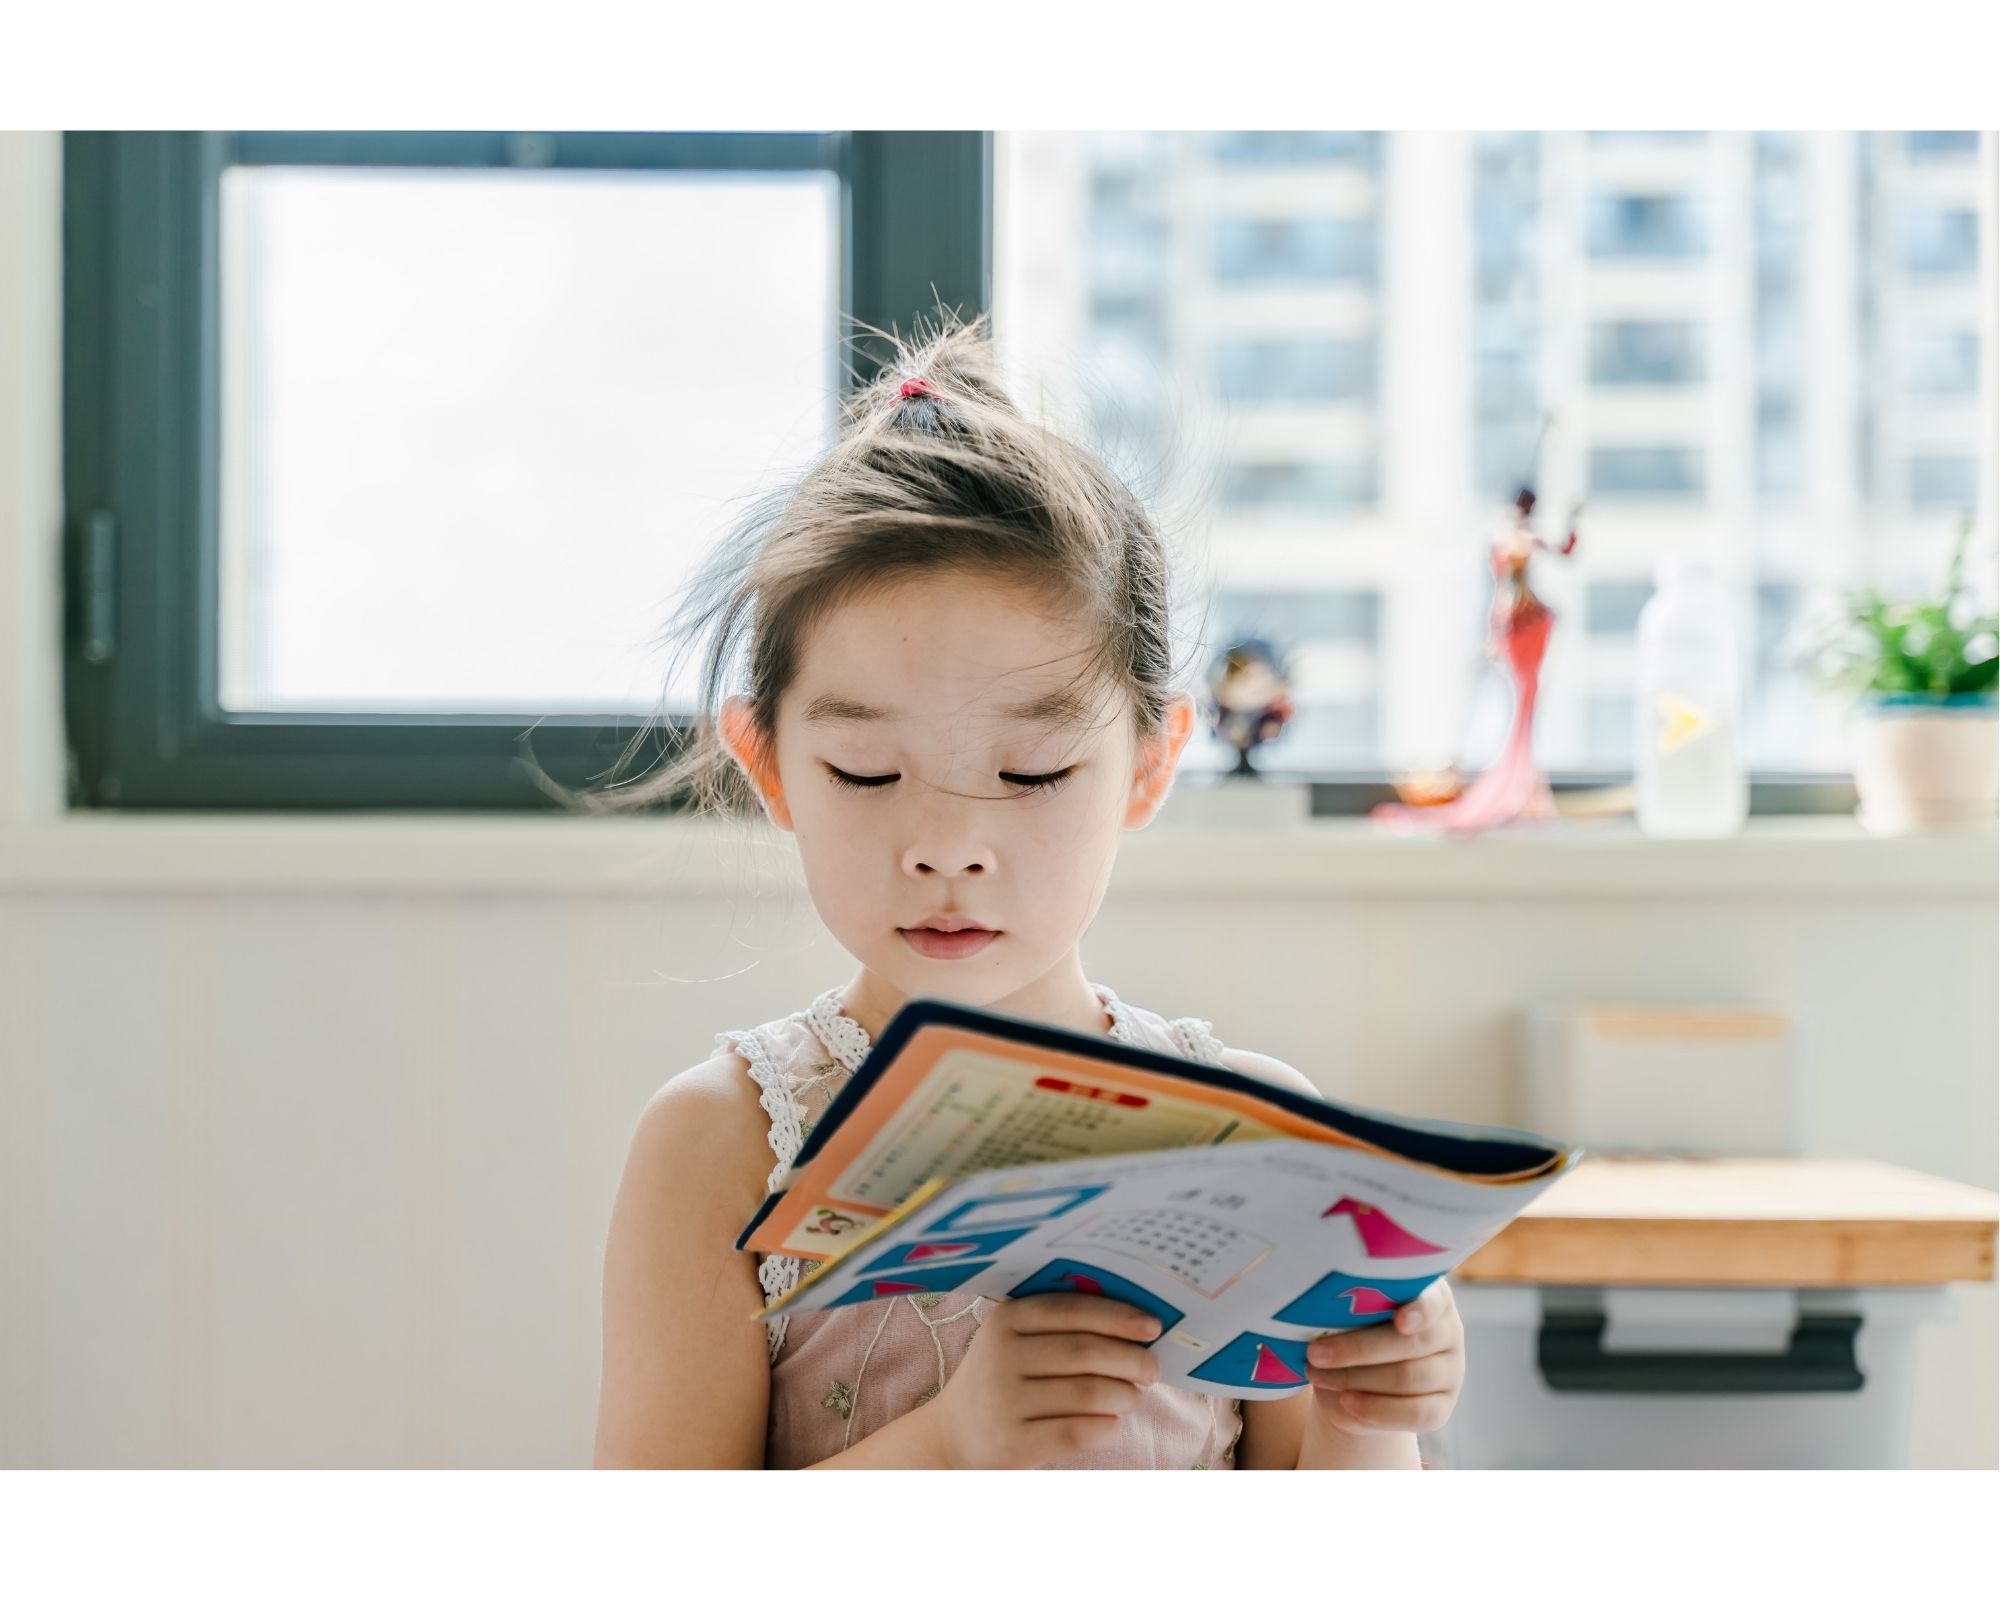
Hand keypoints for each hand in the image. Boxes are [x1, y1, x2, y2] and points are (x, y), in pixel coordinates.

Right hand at [914, 1292, 1162, 1468]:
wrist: (952, 1437)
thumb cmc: (1004, 1382)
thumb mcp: (1017, 1343)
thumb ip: (1063, 1328)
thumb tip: (1136, 1328)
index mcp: (1006, 1320)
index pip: (1072, 1311)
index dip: (1118, 1317)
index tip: (1153, 1327)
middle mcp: (1001, 1355)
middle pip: (1085, 1352)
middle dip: (1130, 1360)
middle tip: (1153, 1369)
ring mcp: (1004, 1401)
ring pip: (1087, 1394)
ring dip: (1124, 1395)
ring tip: (1134, 1397)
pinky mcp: (1012, 1442)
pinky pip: (1077, 1433)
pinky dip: (1105, 1427)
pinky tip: (1111, 1423)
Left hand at [1303, 1278, 1463, 1436]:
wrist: (1355, 1381)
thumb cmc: (1350, 1330)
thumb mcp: (1351, 1313)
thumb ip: (1352, 1309)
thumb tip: (1325, 1310)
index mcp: (1430, 1295)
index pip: (1434, 1301)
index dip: (1419, 1310)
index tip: (1399, 1320)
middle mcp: (1448, 1331)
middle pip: (1412, 1343)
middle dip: (1358, 1349)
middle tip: (1316, 1353)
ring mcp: (1450, 1372)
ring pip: (1408, 1378)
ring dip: (1357, 1379)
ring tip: (1318, 1375)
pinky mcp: (1442, 1408)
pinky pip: (1416, 1414)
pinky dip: (1377, 1409)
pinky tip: (1347, 1402)